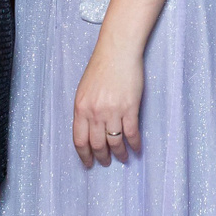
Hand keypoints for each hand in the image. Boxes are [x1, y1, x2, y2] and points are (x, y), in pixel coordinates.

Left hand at [71, 36, 143, 167]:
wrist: (117, 51)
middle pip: (97, 144)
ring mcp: (112, 111)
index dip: (84, 155)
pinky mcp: (129, 108)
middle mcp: (95, 113)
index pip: (79, 140)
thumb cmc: (101, 67)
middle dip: (102, 157)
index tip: (88, 164)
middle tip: (106, 163)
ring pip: (115, 142)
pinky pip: (131, 133)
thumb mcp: (84, 90)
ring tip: (122, 158)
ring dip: (119, 154)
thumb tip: (89, 130)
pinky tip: (136, 149)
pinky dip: (134, 144)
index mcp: (80, 108)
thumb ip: (85, 110)